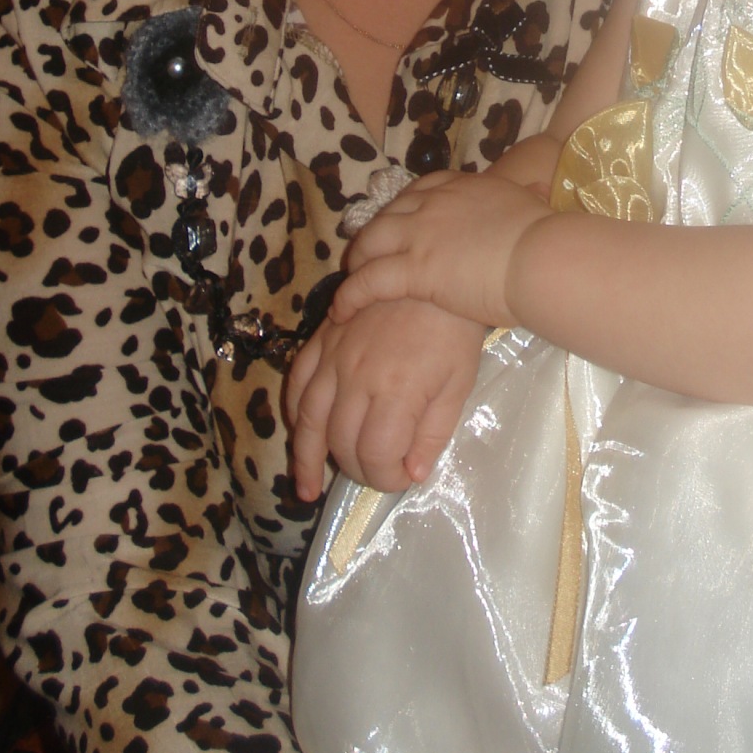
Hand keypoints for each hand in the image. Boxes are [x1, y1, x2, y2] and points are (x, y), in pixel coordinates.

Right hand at [285, 295, 486, 501]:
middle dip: (356, 470)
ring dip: (306, 456)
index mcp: (396, 391)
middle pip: (341, 442)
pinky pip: (297, 379)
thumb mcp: (459, 383)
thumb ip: (434, 432)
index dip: (386, 478)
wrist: (438, 267)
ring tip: (307, 485)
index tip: (401, 479)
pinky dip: (293, 410)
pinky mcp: (324, 336)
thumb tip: (412, 474)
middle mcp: (356, 376)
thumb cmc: (455, 329)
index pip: (376, 455)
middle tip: (373, 475)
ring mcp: (335, 354)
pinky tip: (299, 430)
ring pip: (308, 417)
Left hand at [332, 170, 550, 328]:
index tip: (404, 221)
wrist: (540, 256)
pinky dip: (350, 295)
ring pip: (370, 242)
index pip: (423, 188)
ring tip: (351, 278)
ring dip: (357, 260)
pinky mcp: (412, 269)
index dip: (407, 206)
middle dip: (375, 233)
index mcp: (463, 186)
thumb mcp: (529, 204)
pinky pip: (368, 281)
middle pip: (389, 213)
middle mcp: (434, 203)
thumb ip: (520, 200)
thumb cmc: (545, 237)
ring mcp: (419, 234)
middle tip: (369, 254)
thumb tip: (537, 192)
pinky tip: (341, 311)